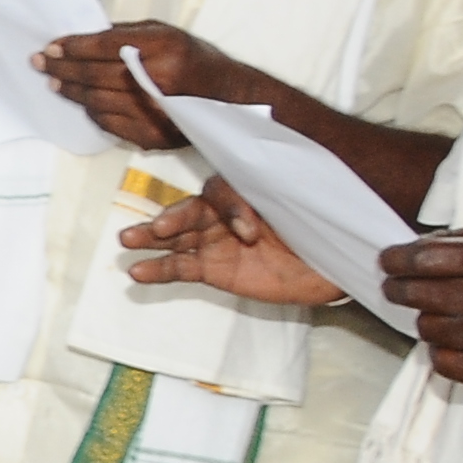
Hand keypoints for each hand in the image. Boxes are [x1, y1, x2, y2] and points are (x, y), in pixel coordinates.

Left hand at [41, 20, 240, 152]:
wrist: (231, 98)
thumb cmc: (195, 60)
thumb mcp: (166, 34)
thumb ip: (125, 35)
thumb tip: (82, 39)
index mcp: (162, 48)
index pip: (102, 46)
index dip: (71, 47)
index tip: (51, 47)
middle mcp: (157, 79)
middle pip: (93, 75)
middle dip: (61, 69)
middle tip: (40, 64)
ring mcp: (154, 111)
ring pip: (96, 101)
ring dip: (70, 91)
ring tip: (55, 83)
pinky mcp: (151, 135)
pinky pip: (107, 123)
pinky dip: (91, 111)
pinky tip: (83, 101)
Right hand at [120, 179, 339, 305]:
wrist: (335, 263)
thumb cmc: (317, 225)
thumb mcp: (300, 204)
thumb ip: (274, 199)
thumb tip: (255, 213)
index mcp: (244, 190)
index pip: (223, 191)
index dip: (231, 208)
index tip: (249, 230)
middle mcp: (223, 214)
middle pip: (189, 211)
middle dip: (172, 219)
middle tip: (157, 228)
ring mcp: (216, 243)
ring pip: (176, 238)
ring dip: (150, 238)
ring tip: (127, 240)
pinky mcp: (213, 270)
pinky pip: (179, 268)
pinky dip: (158, 270)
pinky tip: (138, 272)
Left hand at [383, 226, 462, 393]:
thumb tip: (417, 245)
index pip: (423, 259)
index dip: (396, 260)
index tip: (387, 261)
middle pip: (415, 294)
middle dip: (399, 287)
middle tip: (396, 286)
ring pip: (425, 328)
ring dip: (431, 319)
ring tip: (453, 312)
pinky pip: (440, 361)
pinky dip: (444, 350)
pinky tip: (462, 339)